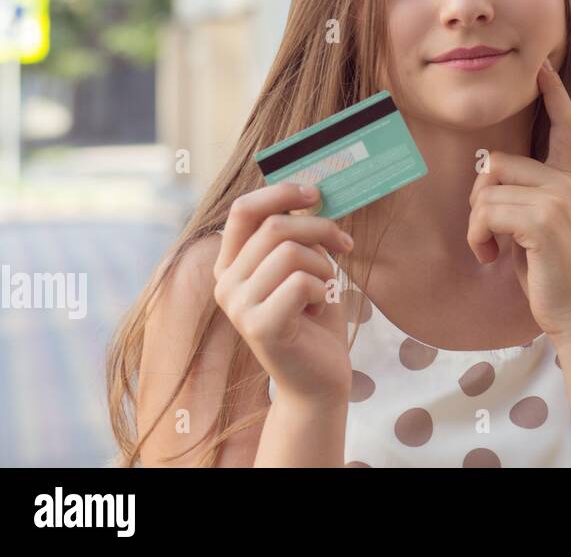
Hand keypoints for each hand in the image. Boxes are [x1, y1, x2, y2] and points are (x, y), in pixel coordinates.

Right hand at [213, 182, 354, 405]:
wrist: (320, 378)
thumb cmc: (315, 318)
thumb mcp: (306, 265)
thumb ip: (297, 235)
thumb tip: (309, 193)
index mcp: (232, 263)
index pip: (244, 209)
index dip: (280, 193)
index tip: (315, 193)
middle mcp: (226, 283)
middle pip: (276, 226)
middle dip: (321, 229)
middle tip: (344, 245)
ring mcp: (238, 306)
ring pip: (292, 253)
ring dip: (324, 267)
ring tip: (323, 290)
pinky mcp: (259, 326)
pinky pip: (300, 283)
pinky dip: (322, 291)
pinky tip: (317, 310)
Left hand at [467, 59, 570, 341]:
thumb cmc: (550, 272)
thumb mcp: (536, 224)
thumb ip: (523, 193)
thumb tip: (488, 170)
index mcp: (570, 180)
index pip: (566, 125)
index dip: (554, 94)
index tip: (544, 67)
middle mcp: (568, 182)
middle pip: (496, 163)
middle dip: (480, 201)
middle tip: (492, 235)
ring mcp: (558, 199)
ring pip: (486, 189)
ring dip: (476, 226)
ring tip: (494, 249)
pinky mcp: (543, 220)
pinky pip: (485, 212)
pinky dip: (478, 238)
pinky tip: (493, 257)